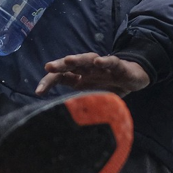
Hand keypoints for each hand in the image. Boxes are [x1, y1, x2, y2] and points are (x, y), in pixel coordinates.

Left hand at [36, 53, 150, 96]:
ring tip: (69, 60)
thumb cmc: (108, 87)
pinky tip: (98, 61)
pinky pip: (111, 61)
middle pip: (71, 65)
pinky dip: (105, 61)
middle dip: (60, 65)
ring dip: (79, 59)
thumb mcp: (90, 97)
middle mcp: (87, 69)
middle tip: (49, 67)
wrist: (133, 80)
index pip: (60, 77)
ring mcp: (102, 66)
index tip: (39, 92)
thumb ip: (76, 102)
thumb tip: (57, 114)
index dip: (49, 82)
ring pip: (88, 59)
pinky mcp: (118, 66)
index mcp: (78, 77)